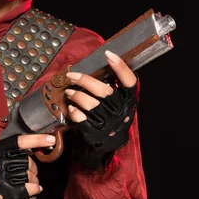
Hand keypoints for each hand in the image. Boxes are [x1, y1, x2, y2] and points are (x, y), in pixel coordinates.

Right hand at [0, 134, 53, 198]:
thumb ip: (9, 152)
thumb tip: (34, 147)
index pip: (19, 141)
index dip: (37, 139)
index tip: (52, 139)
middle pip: (27, 161)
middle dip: (33, 168)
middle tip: (30, 173)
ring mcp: (0, 179)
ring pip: (29, 176)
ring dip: (34, 180)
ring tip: (29, 183)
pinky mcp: (4, 194)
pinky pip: (28, 189)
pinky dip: (34, 189)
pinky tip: (34, 190)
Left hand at [64, 50, 138, 169]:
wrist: (108, 144)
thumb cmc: (112, 117)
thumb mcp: (120, 103)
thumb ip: (115, 89)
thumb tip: (100, 68)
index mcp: (129, 101)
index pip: (129, 81)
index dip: (121, 67)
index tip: (108, 54)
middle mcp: (120, 111)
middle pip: (103, 90)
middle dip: (84, 80)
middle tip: (72, 76)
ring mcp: (107, 122)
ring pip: (89, 103)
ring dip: (76, 95)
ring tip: (69, 91)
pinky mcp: (94, 131)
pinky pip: (81, 118)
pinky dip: (74, 111)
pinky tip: (71, 107)